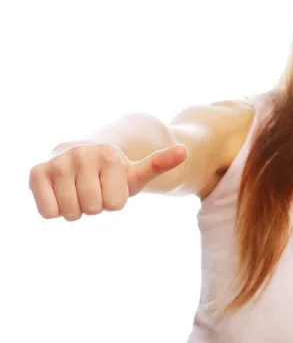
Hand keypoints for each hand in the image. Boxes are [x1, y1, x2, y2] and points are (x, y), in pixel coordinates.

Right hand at [29, 143, 187, 220]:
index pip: (114, 204)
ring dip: (76, 209)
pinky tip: (60, 193)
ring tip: (79, 191)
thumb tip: (185, 151)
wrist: (81, 157)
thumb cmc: (113, 172)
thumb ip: (160, 163)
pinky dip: (55, 210)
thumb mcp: (136, 171)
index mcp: (109, 155)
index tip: (111, 186)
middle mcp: (82, 154)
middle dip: (95, 206)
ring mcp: (59, 162)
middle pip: (93, 209)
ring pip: (70, 213)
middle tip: (94, 189)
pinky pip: (48, 212)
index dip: (114, 202)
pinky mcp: (37, 173)